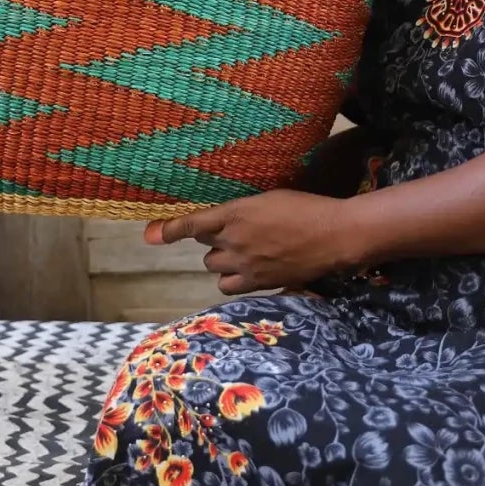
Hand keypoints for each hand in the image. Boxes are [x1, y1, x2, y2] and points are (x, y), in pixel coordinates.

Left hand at [145, 190, 363, 295]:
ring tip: (243, 253)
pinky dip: (233, 280)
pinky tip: (249, 272)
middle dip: (214, 239)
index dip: (169, 230)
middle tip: (235, 232)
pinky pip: (229, 287)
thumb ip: (242, 210)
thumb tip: (223, 220)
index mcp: (236, 213)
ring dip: (222, 260)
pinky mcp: (259, 282)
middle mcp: (234, 240)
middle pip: (204, 245)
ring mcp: (245, 264)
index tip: (150, 236)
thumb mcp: (270, 198)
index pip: (192, 223)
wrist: (334, 235)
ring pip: (214, 267)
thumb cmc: (306, 208)